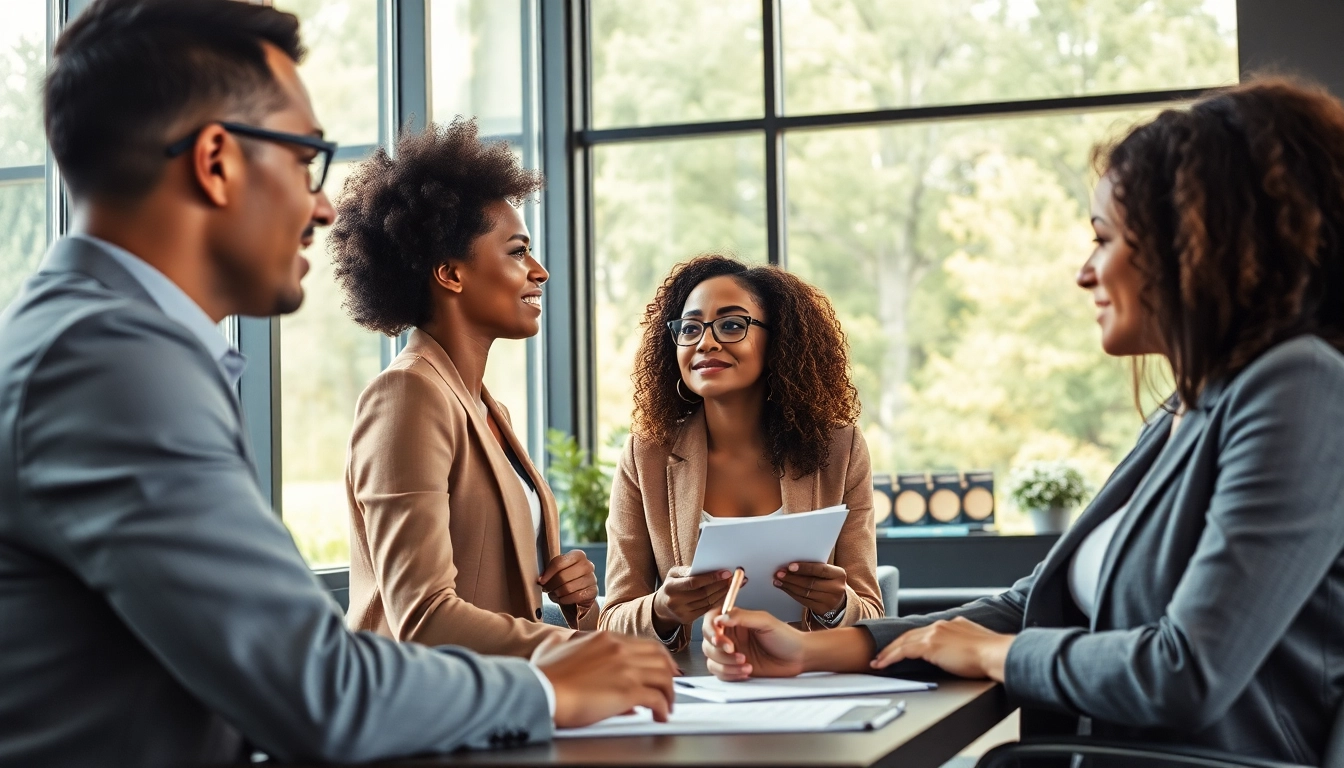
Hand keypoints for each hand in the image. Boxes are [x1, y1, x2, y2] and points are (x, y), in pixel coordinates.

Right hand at [533, 632, 676, 726]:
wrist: (541, 691)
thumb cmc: (543, 676)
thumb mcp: (551, 648)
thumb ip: (562, 643)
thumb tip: (564, 643)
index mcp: (605, 638)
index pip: (644, 644)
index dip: (658, 659)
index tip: (661, 669)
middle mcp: (620, 649)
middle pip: (660, 658)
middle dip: (670, 674)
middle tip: (670, 688)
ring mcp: (626, 669)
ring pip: (664, 677)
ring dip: (669, 694)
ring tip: (667, 707)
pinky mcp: (628, 691)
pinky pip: (657, 698)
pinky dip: (663, 709)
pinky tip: (660, 716)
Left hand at [539, 550, 597, 608]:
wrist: (581, 592)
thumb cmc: (567, 579)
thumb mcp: (559, 570)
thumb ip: (550, 571)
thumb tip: (542, 579)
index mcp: (578, 555)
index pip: (559, 562)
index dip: (548, 573)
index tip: (541, 581)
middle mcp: (587, 565)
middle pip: (563, 576)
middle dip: (552, 585)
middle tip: (547, 589)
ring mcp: (592, 578)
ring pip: (569, 588)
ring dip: (558, 593)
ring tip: (554, 594)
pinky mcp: (593, 591)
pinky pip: (576, 596)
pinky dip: (566, 600)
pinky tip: (562, 599)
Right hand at [652, 566, 735, 631]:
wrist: (662, 606)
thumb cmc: (672, 585)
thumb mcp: (673, 574)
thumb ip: (686, 570)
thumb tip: (704, 567)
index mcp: (670, 587)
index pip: (694, 582)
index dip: (711, 578)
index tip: (725, 572)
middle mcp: (675, 601)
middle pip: (703, 593)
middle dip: (720, 585)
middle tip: (733, 577)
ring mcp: (682, 612)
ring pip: (708, 602)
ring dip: (723, 593)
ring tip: (732, 584)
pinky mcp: (688, 619)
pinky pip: (707, 609)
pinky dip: (718, 601)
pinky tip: (726, 594)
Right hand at [701, 607, 806, 680]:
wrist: (798, 657)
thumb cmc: (786, 637)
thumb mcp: (765, 621)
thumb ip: (742, 617)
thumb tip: (721, 618)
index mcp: (735, 621)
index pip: (711, 620)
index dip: (710, 629)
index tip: (718, 636)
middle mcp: (730, 636)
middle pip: (708, 642)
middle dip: (719, 649)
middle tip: (734, 650)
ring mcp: (731, 654)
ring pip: (712, 659)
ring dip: (726, 663)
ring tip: (745, 662)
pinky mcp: (735, 669)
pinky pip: (721, 673)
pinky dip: (731, 674)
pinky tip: (746, 671)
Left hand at [774, 561, 846, 614]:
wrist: (838, 600)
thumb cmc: (829, 581)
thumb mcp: (828, 573)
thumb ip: (815, 568)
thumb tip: (791, 565)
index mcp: (839, 574)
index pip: (820, 569)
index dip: (804, 568)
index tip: (790, 566)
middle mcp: (836, 588)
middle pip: (810, 583)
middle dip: (792, 578)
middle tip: (779, 574)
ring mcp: (829, 601)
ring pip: (805, 593)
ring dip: (789, 586)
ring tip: (778, 580)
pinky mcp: (821, 609)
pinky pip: (803, 601)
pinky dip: (791, 593)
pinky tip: (784, 588)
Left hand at [870, 617, 1014, 681]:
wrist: (996, 653)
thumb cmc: (993, 655)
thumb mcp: (977, 645)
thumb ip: (966, 646)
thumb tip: (963, 655)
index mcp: (953, 624)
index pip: (926, 631)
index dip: (911, 640)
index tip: (903, 646)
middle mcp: (941, 625)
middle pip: (910, 634)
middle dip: (894, 645)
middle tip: (882, 654)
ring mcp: (935, 634)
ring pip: (903, 642)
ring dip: (888, 652)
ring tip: (877, 661)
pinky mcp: (930, 645)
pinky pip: (903, 651)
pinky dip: (891, 657)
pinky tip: (883, 664)